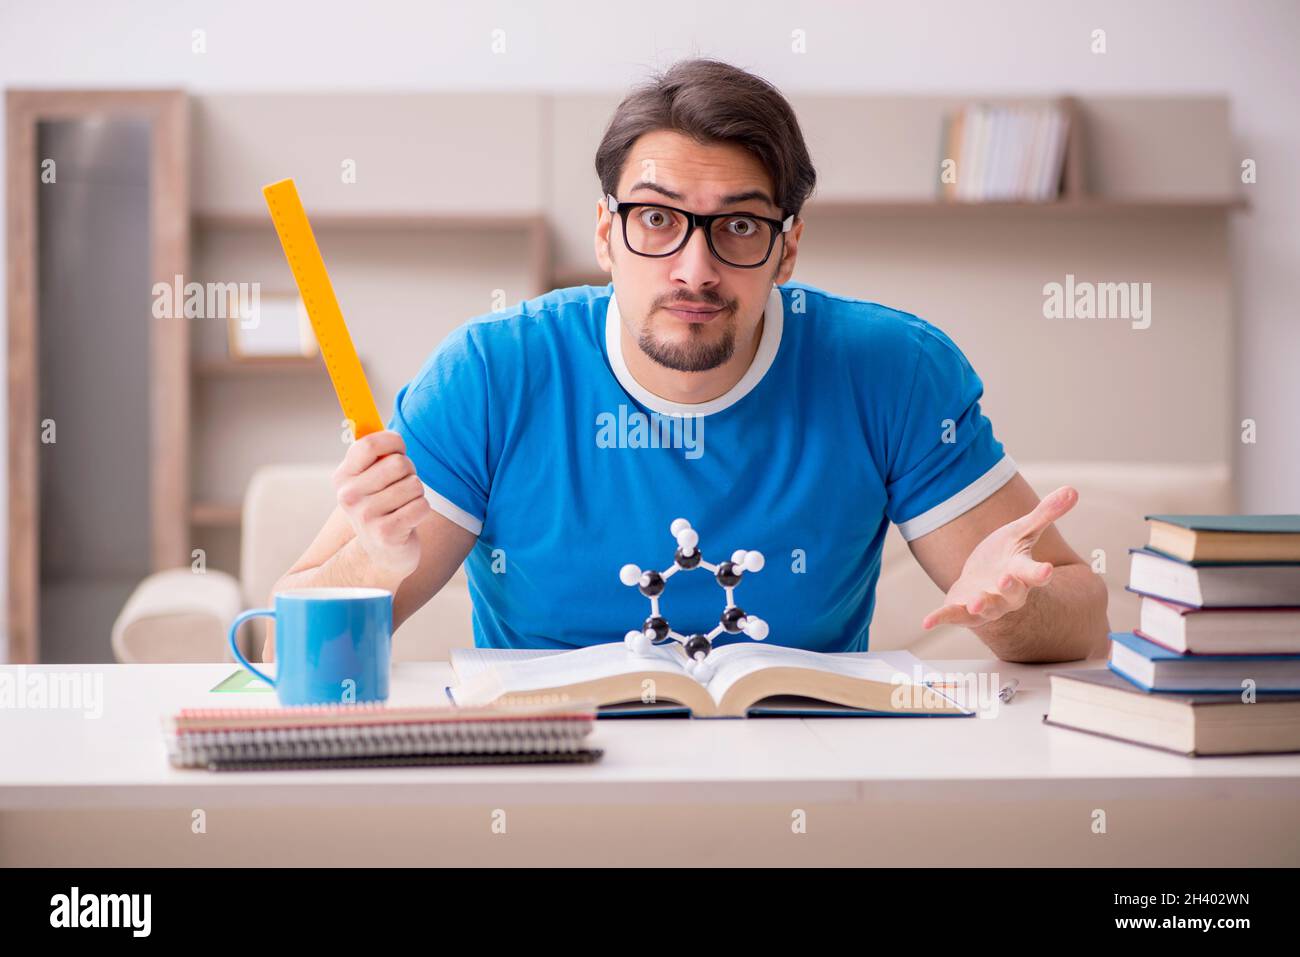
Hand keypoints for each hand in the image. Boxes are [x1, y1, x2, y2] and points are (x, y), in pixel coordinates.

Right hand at [333, 430, 433, 582]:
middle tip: (402, 486)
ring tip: (404, 505)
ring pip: (414, 485)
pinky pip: (421, 506)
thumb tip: (392, 436)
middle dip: (410, 471)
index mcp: (344, 477)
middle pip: (399, 463)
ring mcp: (366, 517)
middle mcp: (349, 496)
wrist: (381, 553)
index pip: (368, 444)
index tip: (399, 450)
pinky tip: (409, 520)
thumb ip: (378, 454)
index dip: (392, 441)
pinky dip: (422, 510)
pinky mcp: (386, 534)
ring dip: (417, 494)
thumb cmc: (383, 505)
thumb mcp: (371, 479)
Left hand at [920, 485, 1077, 630]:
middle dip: (1011, 587)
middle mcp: (1007, 593)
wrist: (982, 579)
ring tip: (975, 602)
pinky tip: (927, 622)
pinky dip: (941, 618)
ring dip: (982, 605)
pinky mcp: (963, 610)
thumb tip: (1072, 490)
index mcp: (1021, 571)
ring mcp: (985, 603)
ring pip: (987, 609)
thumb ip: (1045, 514)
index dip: (1040, 572)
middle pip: (1013, 594)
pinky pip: (953, 616)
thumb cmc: (1005, 555)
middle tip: (1007, 578)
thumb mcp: (1022, 531)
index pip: (1034, 573)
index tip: (1046, 570)